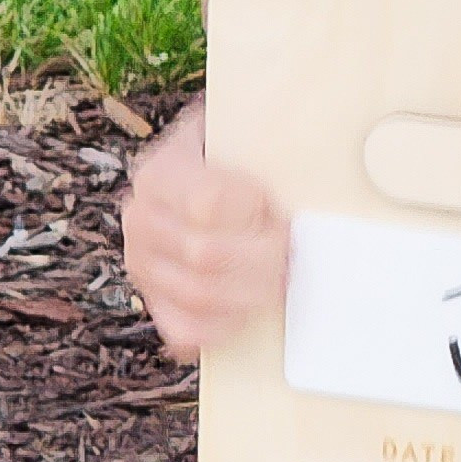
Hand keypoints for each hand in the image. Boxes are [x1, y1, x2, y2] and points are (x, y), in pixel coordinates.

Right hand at [122, 94, 288, 361]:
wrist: (217, 168)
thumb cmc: (243, 154)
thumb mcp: (250, 132)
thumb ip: (271, 145)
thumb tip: (319, 151)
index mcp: (161, 171)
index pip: (209, 205)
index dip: (255, 210)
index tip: (279, 206)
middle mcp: (141, 217)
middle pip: (206, 256)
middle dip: (263, 257)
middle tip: (291, 248)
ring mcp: (142, 262)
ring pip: (199, 295)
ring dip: (253, 290)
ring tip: (279, 273)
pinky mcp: (153, 299)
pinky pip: (185, 329)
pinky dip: (225, 326)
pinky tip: (251, 308)